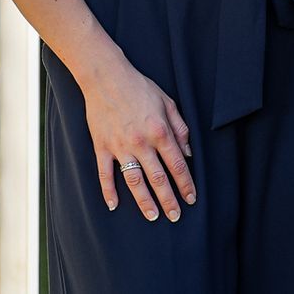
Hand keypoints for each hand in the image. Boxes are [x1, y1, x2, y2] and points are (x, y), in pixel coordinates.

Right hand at [82, 50, 195, 220]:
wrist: (106, 77)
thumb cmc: (140, 87)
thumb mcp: (167, 102)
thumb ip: (180, 128)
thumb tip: (188, 153)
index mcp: (160, 131)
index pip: (177, 164)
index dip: (185, 184)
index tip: (191, 198)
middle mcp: (141, 142)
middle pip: (158, 178)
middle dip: (169, 200)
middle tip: (176, 216)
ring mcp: (120, 146)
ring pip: (134, 181)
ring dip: (144, 201)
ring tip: (153, 216)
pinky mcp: (101, 147)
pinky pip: (105, 174)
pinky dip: (108, 191)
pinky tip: (114, 206)